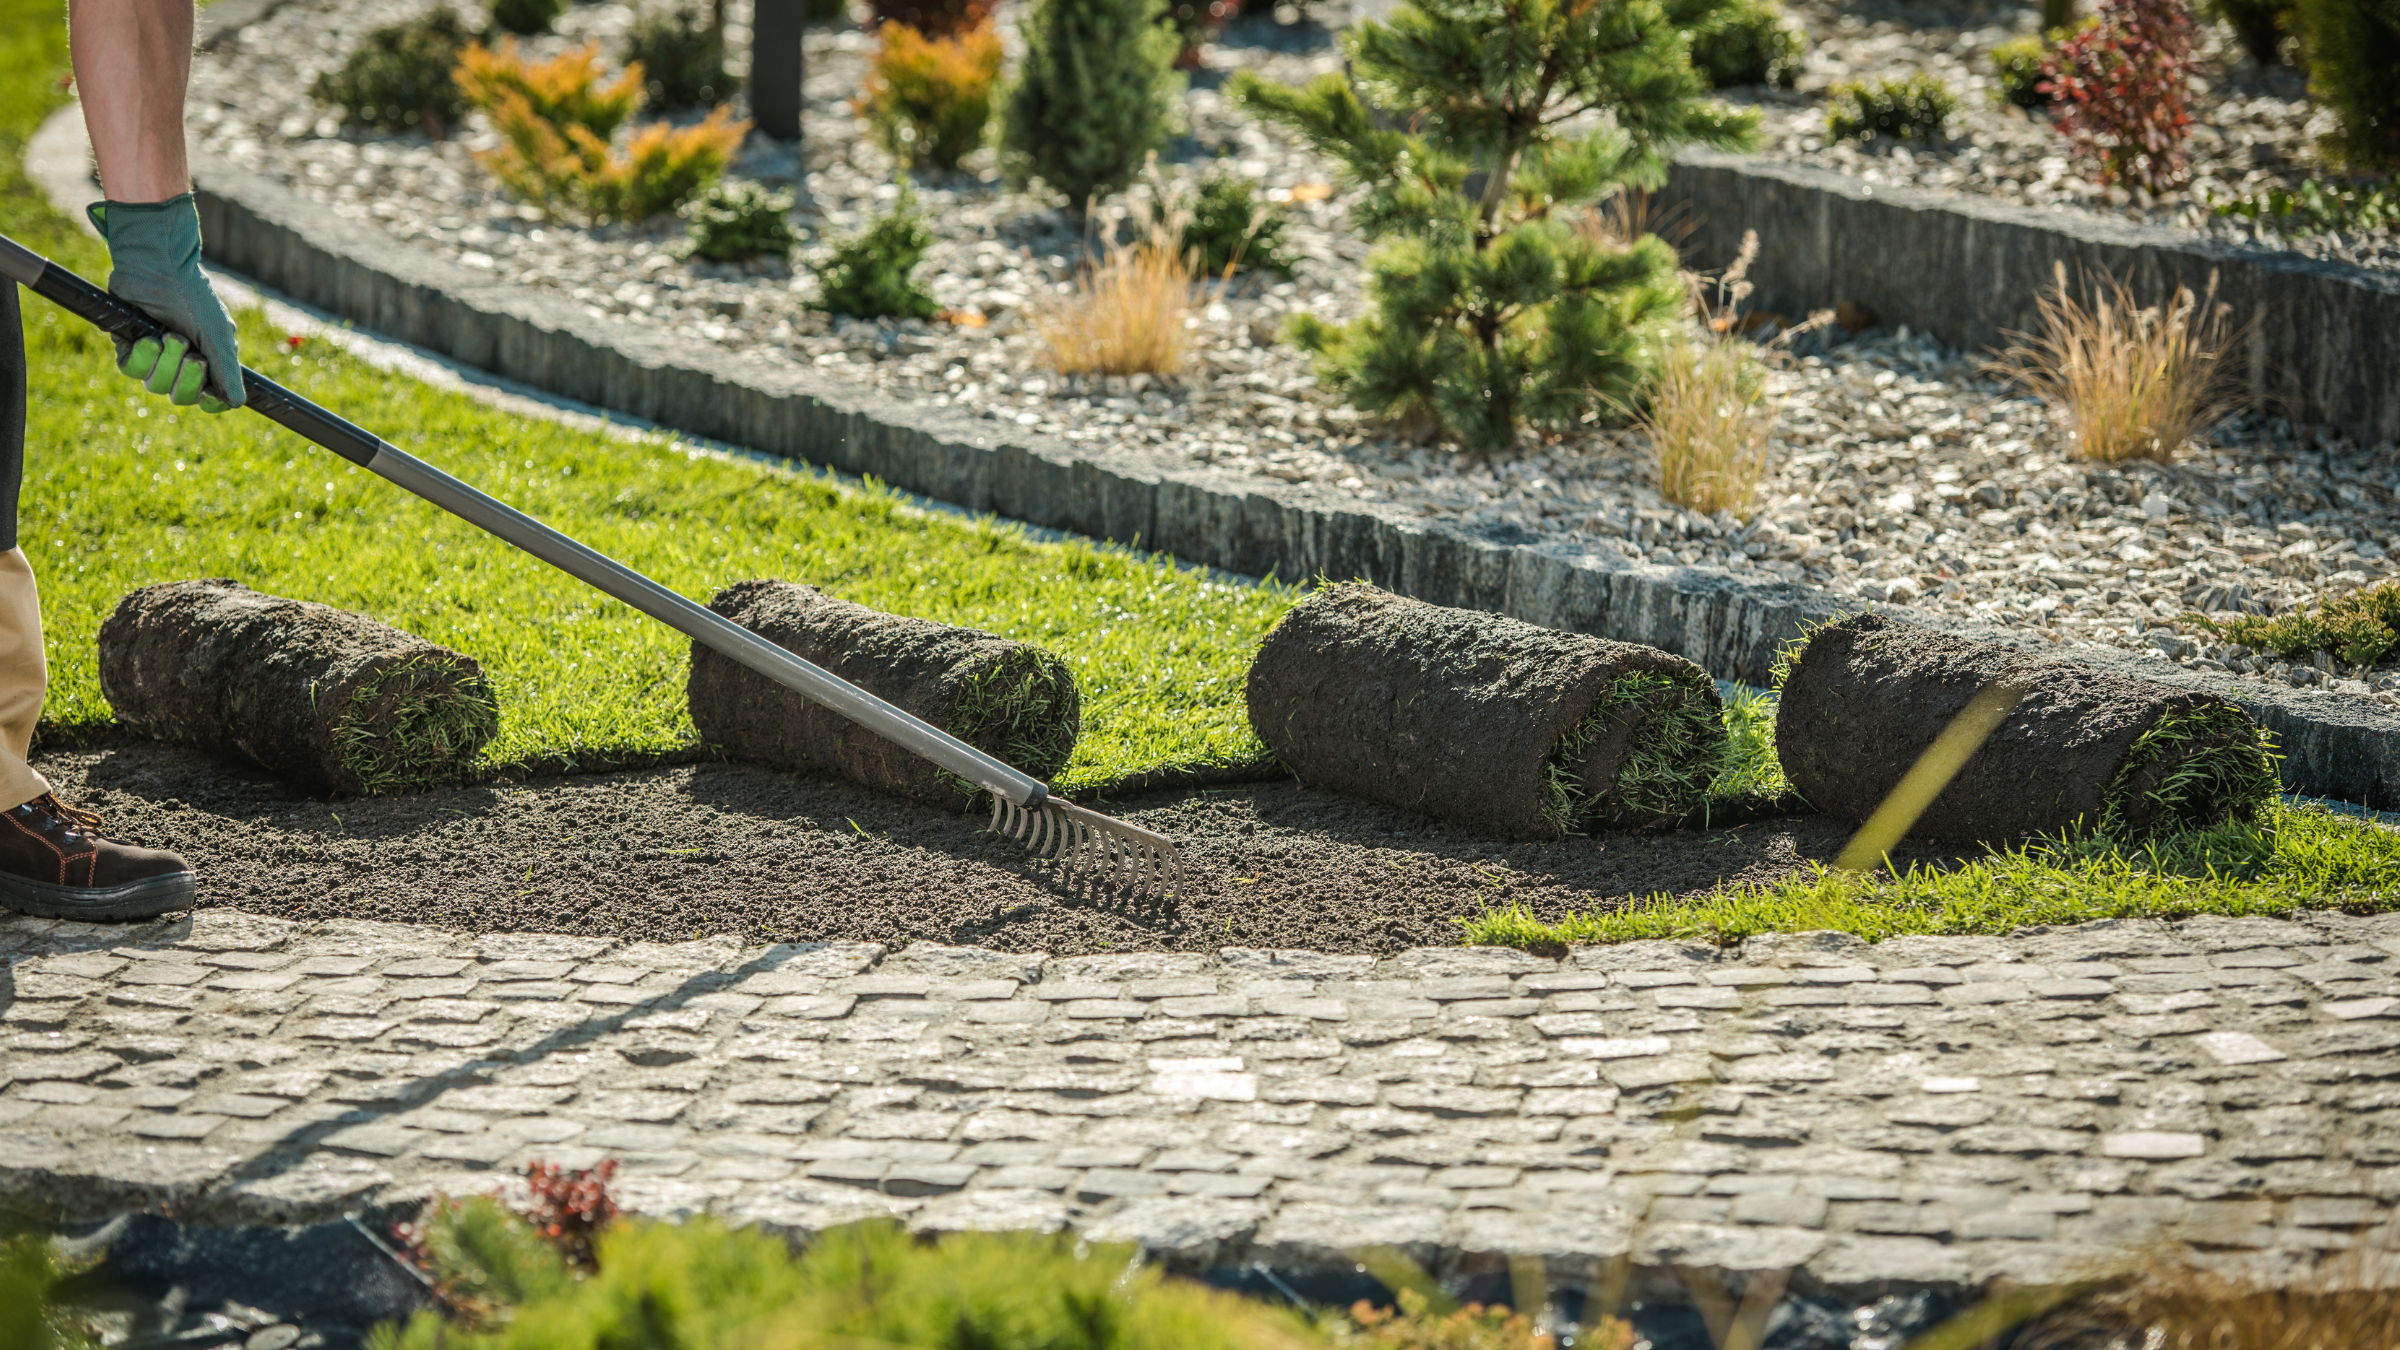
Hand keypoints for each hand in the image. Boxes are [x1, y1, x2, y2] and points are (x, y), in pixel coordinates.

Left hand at [85, 193, 243, 411]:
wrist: (160, 268)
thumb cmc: (194, 299)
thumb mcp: (219, 336)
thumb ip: (228, 372)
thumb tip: (238, 404)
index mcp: (207, 361)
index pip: (207, 398)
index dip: (208, 401)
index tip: (209, 394)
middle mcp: (179, 362)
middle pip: (181, 396)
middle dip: (187, 377)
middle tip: (194, 355)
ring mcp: (154, 355)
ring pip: (155, 384)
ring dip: (165, 362)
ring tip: (170, 334)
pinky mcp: (128, 344)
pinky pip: (132, 369)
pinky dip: (143, 356)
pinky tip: (149, 337)